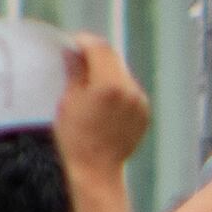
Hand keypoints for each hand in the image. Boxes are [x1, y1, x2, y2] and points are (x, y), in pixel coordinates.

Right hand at [52, 37, 152, 184]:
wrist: (97, 170)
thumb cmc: (75, 138)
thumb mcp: (68, 102)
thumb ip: (74, 73)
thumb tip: (73, 52)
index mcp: (108, 84)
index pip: (99, 48)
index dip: (84, 42)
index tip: (72, 43)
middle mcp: (129, 89)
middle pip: (113, 59)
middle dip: (95, 55)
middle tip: (78, 57)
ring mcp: (140, 101)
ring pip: (122, 74)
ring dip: (107, 72)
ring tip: (89, 80)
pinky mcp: (144, 112)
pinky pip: (130, 91)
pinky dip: (117, 89)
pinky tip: (103, 99)